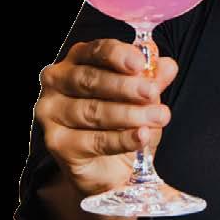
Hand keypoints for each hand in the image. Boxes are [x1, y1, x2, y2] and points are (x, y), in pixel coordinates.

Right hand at [35, 37, 177, 194]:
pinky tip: (141, 136)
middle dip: (125, 86)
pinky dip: (121, 139)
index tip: (140, 63)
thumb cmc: (120, 123)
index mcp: (78, 59)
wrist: (107, 168)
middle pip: (90, 80)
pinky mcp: (55, 142)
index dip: (117, 55)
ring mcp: (51, 111)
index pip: (95, 51)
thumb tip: (167, 66)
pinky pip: (93, 140)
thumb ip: (152, 80)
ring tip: (158, 117)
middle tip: (153, 92)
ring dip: (129, 114)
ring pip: (93, 111)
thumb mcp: (141, 98)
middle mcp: (57, 81)